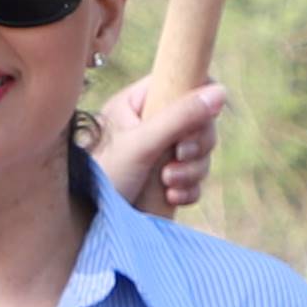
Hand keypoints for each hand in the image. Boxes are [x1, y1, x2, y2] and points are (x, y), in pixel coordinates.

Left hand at [92, 78, 228, 217]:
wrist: (85, 222)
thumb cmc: (103, 176)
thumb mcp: (142, 143)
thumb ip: (180, 116)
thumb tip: (221, 91)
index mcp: (138, 102)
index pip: (182, 83)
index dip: (200, 100)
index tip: (198, 122)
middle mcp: (150, 124)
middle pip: (199, 122)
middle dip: (196, 145)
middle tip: (180, 156)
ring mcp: (158, 153)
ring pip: (199, 154)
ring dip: (191, 171)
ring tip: (168, 183)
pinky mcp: (163, 182)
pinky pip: (194, 180)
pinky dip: (188, 189)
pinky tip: (171, 197)